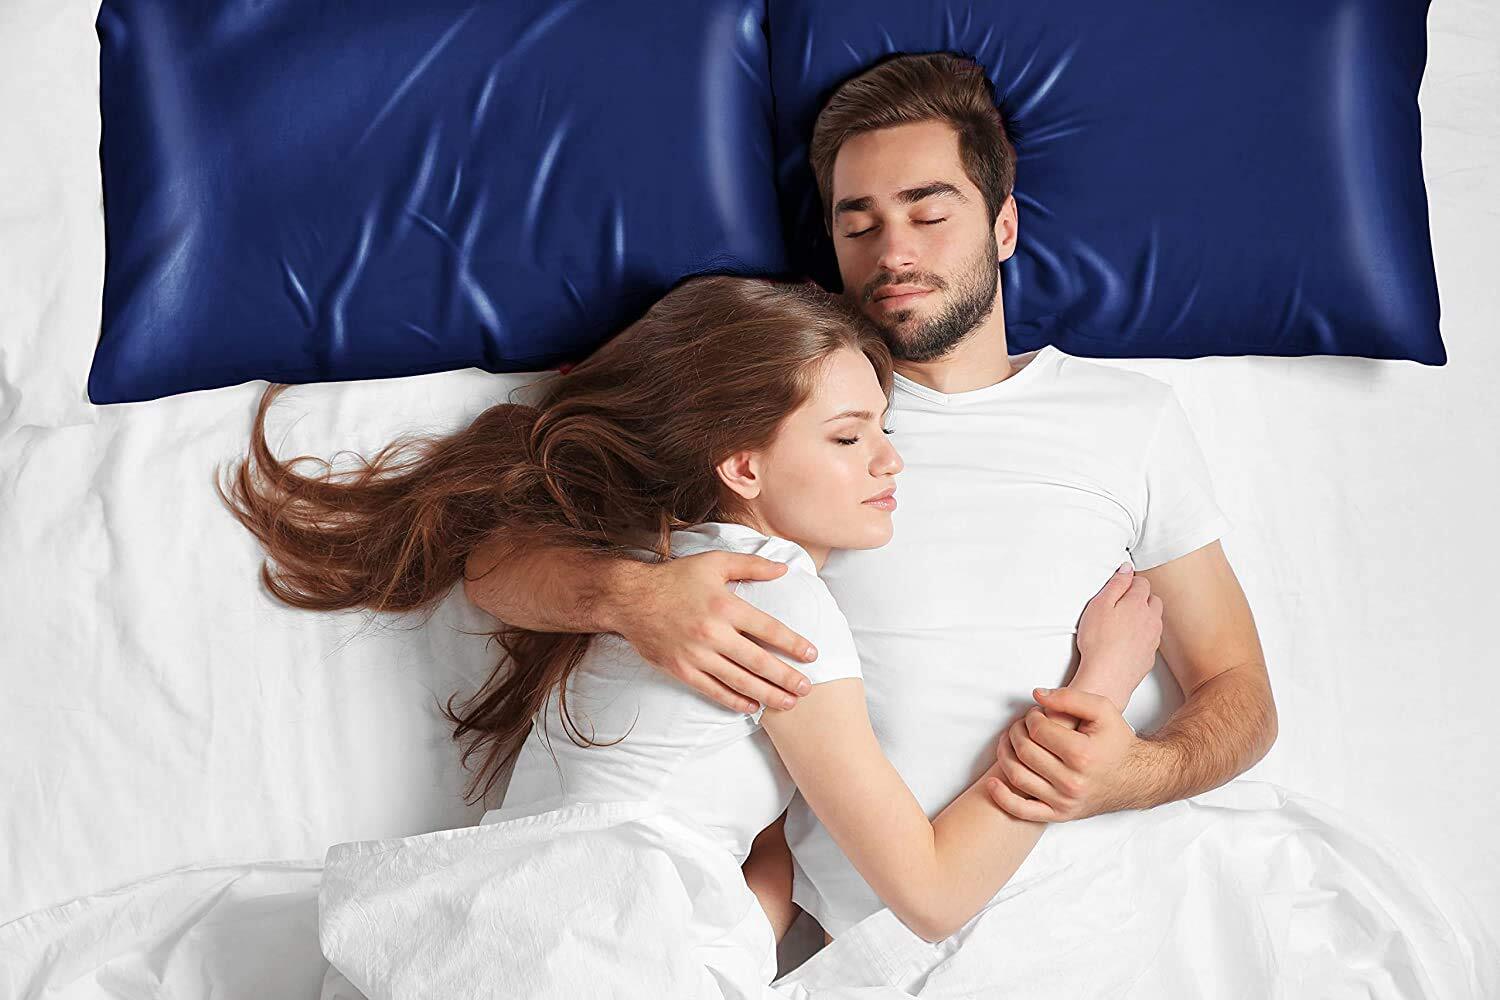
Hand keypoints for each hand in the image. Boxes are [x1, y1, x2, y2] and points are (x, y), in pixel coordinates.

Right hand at [619, 551, 816, 713]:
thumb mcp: (714, 562)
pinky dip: (735, 700)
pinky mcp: (681, 670)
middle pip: (758, 661)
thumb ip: (751, 565)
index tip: (812, 655)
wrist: (630, 598)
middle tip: (807, 689)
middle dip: (786, 677)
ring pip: (739, 680)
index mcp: (724, 606)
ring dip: (767, 694)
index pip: (768, 629)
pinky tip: (753, 706)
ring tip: (788, 703)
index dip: (793, 644)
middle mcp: (712, 633)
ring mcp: (696, 654)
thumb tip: (784, 569)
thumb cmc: (675, 578)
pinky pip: (713, 690)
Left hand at [985, 687, 1143, 822]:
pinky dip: (1002, 797)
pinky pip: (1022, 811)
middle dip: (1017, 732)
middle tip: (1022, 725)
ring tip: (1011, 742)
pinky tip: (992, 781)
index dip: (1031, 717)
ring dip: (1005, 754)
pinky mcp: (1059, 815)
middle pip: (1024, 752)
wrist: (1136, 778)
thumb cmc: (1116, 741)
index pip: (1037, 731)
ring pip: (1018, 776)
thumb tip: (1036, 695)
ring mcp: (1064, 801)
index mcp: (1082, 755)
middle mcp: (1072, 782)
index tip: (1036, 715)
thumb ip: (1070, 697)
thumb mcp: (1103, 710)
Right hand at [1073, 564, 1162, 709]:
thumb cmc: (1098, 642)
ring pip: (1154, 620)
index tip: (1120, 585)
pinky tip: (1126, 642)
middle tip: (1122, 604)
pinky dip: (1142, 637)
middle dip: (1141, 598)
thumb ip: (1116, 584)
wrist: (1107, 677)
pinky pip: (1150, 640)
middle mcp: (1151, 620)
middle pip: (1154, 600)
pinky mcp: (1150, 656)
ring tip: (1123, 624)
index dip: (1131, 582)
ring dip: (1144, 617)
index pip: (1142, 583)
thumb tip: (1126, 569)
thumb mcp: (1099, 605)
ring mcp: (1153, 639)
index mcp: (1138, 603)